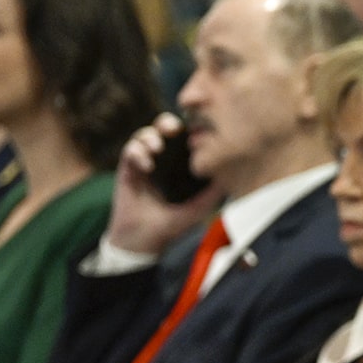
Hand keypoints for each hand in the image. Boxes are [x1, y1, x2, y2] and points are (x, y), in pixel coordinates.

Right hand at [107, 114, 217, 255]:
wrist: (144, 239)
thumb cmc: (174, 224)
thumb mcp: (200, 207)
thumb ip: (215, 191)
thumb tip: (235, 174)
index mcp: (180, 164)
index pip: (185, 137)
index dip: (190, 129)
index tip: (197, 130)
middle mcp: (162, 159)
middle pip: (163, 128)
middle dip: (167, 123)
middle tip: (173, 129)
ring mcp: (144, 162)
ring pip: (144, 135)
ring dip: (150, 136)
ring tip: (157, 148)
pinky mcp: (127, 169)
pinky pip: (129, 150)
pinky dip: (137, 152)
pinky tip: (146, 166)